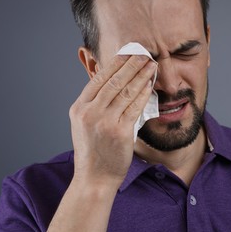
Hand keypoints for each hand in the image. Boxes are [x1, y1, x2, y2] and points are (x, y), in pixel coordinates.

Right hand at [69, 54, 155, 187]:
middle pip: (113, 81)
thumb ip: (94, 105)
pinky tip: (150, 84)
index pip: (98, 79)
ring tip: (151, 64)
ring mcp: (104, 121)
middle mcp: (89, 112)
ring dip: (140, 75)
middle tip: (143, 53)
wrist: (94, 179)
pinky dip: (143, 93)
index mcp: (79, 108)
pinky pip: (134, 107)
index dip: (115, 63)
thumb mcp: (85, 125)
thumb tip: (112, 84)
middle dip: (130, 64)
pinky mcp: (119, 131)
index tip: (127, 53)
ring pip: (125, 91)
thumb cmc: (93, 152)